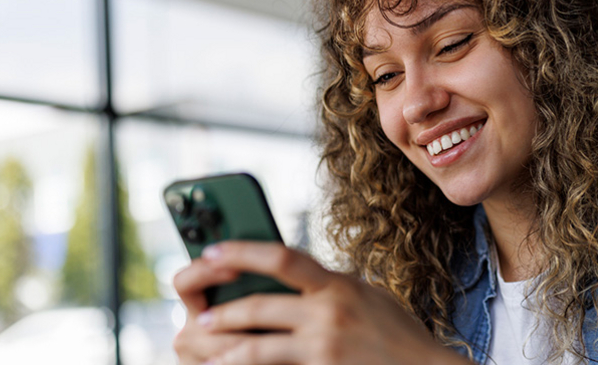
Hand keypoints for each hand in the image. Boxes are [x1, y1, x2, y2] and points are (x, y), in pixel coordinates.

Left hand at [173, 241, 470, 364]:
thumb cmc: (398, 335)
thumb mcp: (368, 296)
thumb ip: (331, 286)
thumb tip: (295, 274)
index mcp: (338, 284)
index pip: (282, 256)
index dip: (242, 251)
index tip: (213, 252)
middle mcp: (329, 310)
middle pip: (260, 302)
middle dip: (224, 309)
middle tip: (200, 314)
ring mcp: (324, 344)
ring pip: (257, 343)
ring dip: (224, 345)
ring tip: (205, 347)